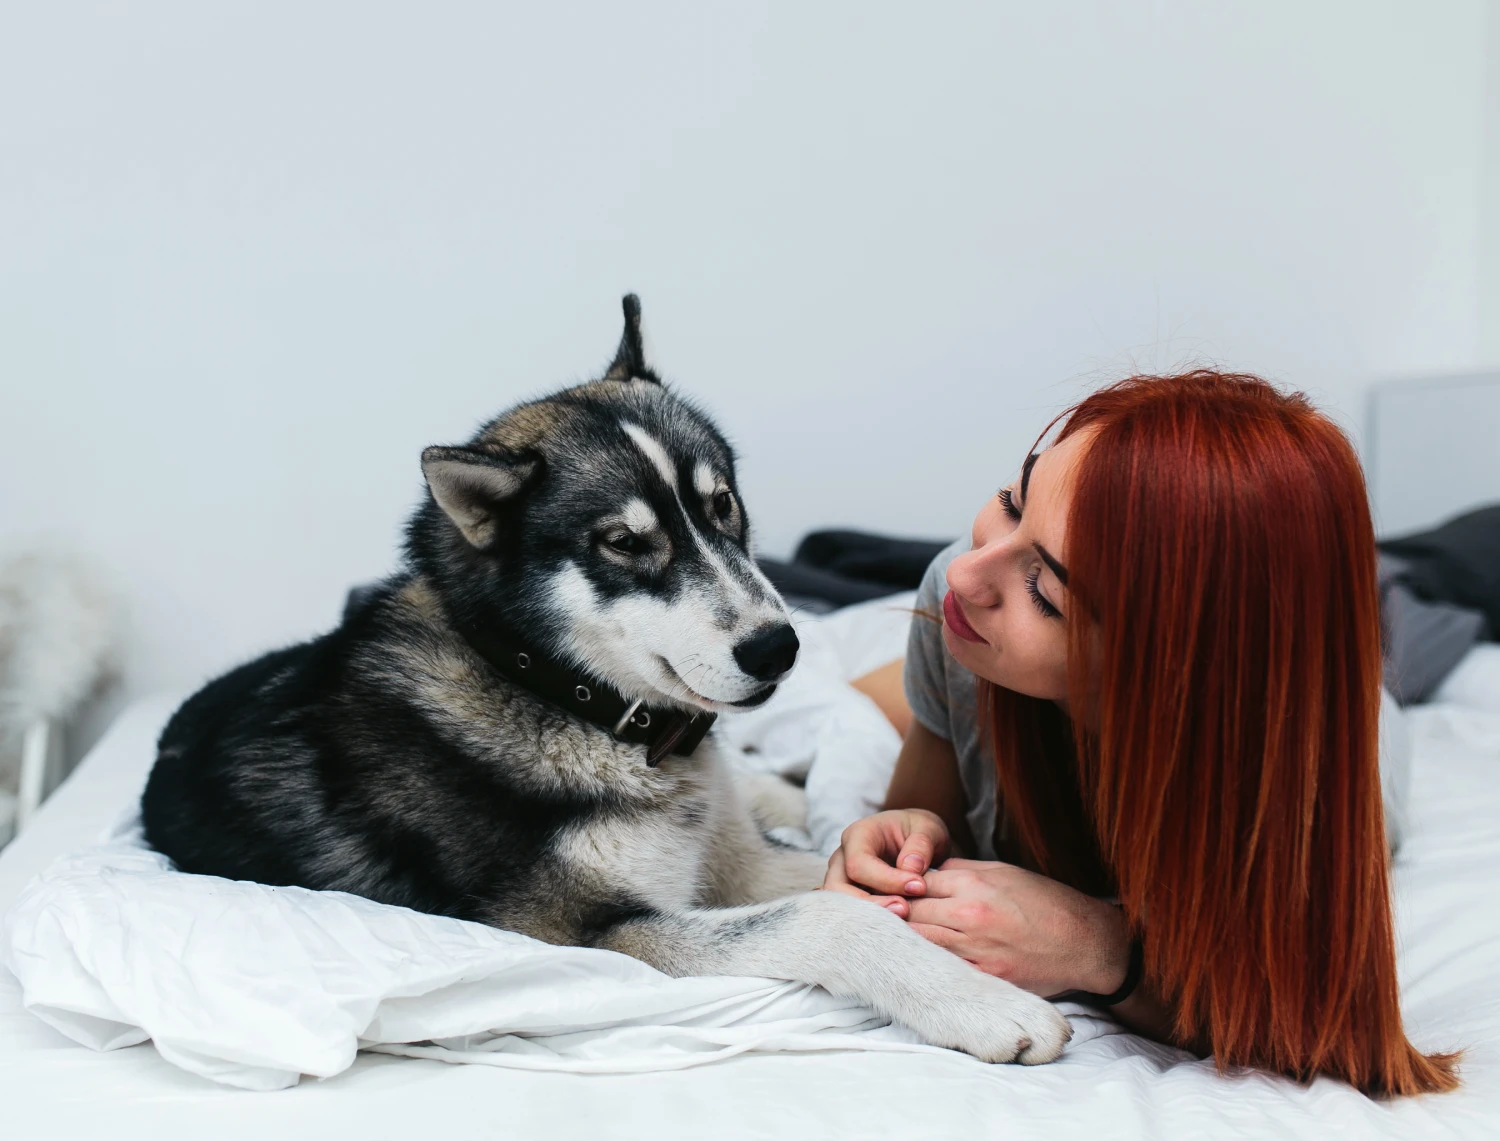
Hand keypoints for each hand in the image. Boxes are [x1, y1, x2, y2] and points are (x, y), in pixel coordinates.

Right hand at [822, 809, 949, 915]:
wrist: (915, 840)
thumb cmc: (919, 831)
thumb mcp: (928, 828)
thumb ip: (921, 844)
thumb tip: (910, 868)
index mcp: (858, 835)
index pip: (859, 863)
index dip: (887, 880)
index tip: (919, 887)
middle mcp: (842, 857)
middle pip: (839, 888)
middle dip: (872, 904)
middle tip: (905, 910)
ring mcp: (842, 879)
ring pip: (841, 906)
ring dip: (871, 917)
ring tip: (902, 919)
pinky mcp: (851, 897)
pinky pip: (853, 915)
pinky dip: (872, 923)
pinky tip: (896, 928)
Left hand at [905, 858, 1129, 997]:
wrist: (1085, 942)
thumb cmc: (1045, 902)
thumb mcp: (1004, 872)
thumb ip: (962, 870)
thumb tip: (925, 870)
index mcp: (974, 884)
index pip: (916, 882)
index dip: (897, 886)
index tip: (885, 891)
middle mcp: (970, 915)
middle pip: (911, 912)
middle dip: (893, 913)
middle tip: (877, 916)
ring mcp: (976, 950)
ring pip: (920, 942)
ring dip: (904, 940)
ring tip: (889, 939)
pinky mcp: (985, 977)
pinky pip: (943, 970)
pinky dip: (928, 964)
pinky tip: (916, 962)